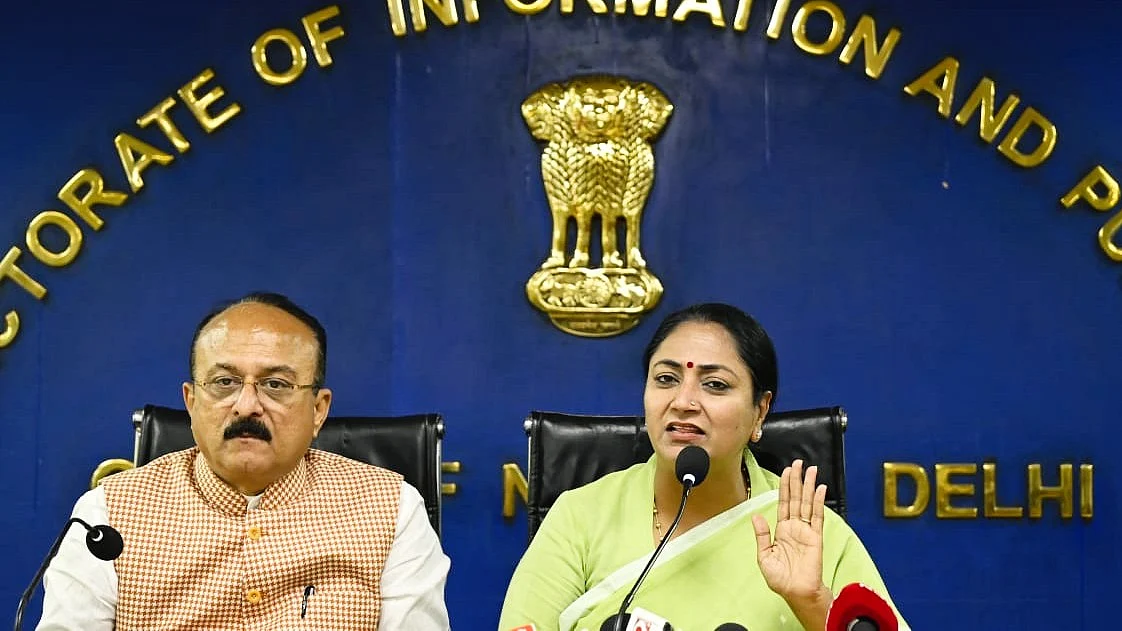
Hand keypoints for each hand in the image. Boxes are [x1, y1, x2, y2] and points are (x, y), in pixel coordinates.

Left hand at [751, 459, 829, 603]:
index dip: (784, 487)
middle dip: (797, 480)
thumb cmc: (781, 579)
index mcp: (781, 531)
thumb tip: (756, 516)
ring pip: (807, 503)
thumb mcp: (764, 556)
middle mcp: (794, 527)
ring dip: (808, 486)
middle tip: (799, 463)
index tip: (787, 472)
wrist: (796, 593)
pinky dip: (818, 502)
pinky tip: (819, 489)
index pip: (783, 503)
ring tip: (811, 470)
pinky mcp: (815, 537)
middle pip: (795, 498)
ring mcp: (806, 531)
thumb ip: (761, 535)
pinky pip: (817, 516)